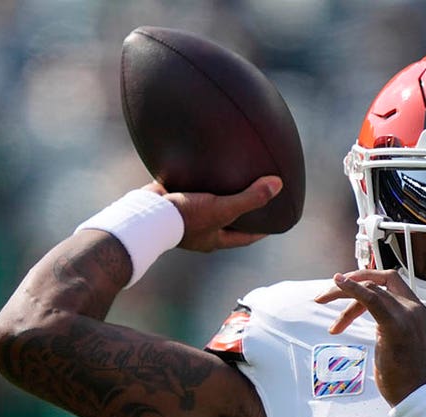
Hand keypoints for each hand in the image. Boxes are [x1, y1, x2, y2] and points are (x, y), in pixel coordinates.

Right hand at [141, 176, 281, 252]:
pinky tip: (203, 167)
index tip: (275, 222)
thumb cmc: (185, 217)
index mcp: (213, 239)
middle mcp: (200, 231)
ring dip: (217, 196)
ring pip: (207, 207)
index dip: (261, 231)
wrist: (146, 212)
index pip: (245, 238)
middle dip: (240, 213)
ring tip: (230, 180)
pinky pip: (189, 192)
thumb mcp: (222, 208)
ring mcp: (184, 218)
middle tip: (255, 198)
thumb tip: (278, 184)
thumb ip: (250, 197)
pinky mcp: (171, 202)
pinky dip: (198, 183)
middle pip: (226, 223)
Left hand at [314, 269, 425, 405]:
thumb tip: (366, 314)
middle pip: (378, 281)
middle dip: (351, 281)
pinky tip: (339, 283)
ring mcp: (406, 315)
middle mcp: (413, 308)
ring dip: (342, 292)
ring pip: (370, 289)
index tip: (345, 286)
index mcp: (416, 310)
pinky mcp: (395, 326)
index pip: (390, 281)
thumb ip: (386, 323)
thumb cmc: (405, 375)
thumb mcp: (396, 341)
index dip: (366, 279)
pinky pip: (371, 299)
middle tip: (326, 293)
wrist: (416, 396)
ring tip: (322, 301)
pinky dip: (352, 288)